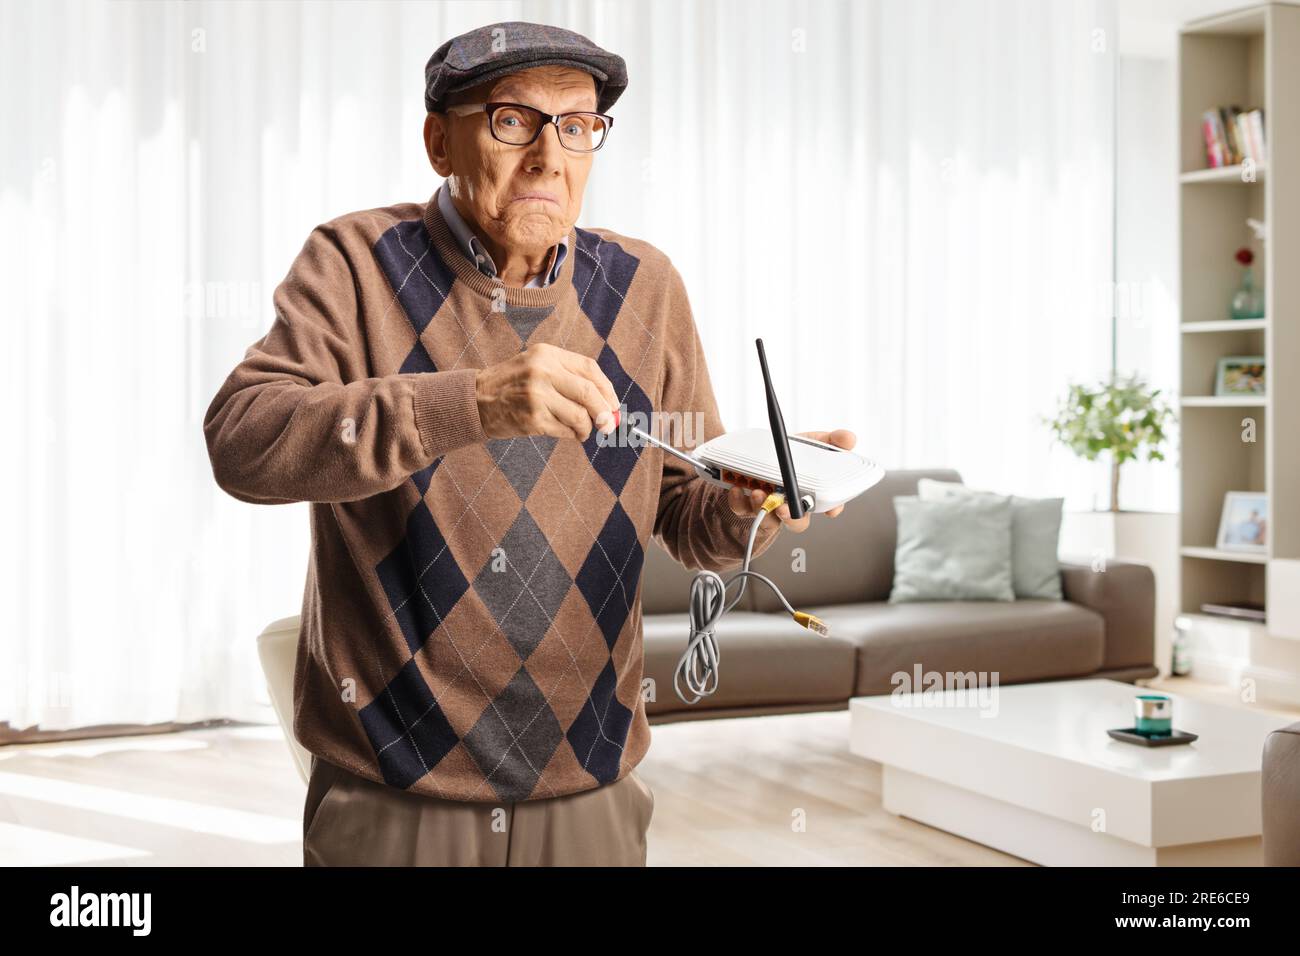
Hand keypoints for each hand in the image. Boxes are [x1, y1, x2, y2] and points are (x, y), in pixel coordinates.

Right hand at [475, 343, 619, 440]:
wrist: (475, 400)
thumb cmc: (513, 385)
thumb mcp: (538, 367)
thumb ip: (570, 379)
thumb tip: (609, 405)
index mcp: (547, 354)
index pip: (589, 369)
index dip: (607, 389)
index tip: (613, 404)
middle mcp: (542, 371)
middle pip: (588, 392)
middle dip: (604, 411)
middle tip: (608, 424)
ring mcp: (536, 396)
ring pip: (580, 415)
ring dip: (587, 427)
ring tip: (582, 430)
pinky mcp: (532, 419)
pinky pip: (565, 430)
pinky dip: (572, 434)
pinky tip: (567, 433)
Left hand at [725, 429, 856, 532]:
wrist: (757, 451)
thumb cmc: (791, 453)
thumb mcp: (813, 442)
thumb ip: (832, 440)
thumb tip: (849, 438)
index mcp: (812, 493)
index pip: (828, 506)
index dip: (832, 509)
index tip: (831, 509)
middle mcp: (792, 505)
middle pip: (798, 522)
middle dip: (792, 518)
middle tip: (785, 508)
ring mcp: (770, 507)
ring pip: (769, 520)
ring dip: (764, 508)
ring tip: (759, 493)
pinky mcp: (747, 505)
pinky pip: (742, 509)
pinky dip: (738, 501)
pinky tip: (738, 488)